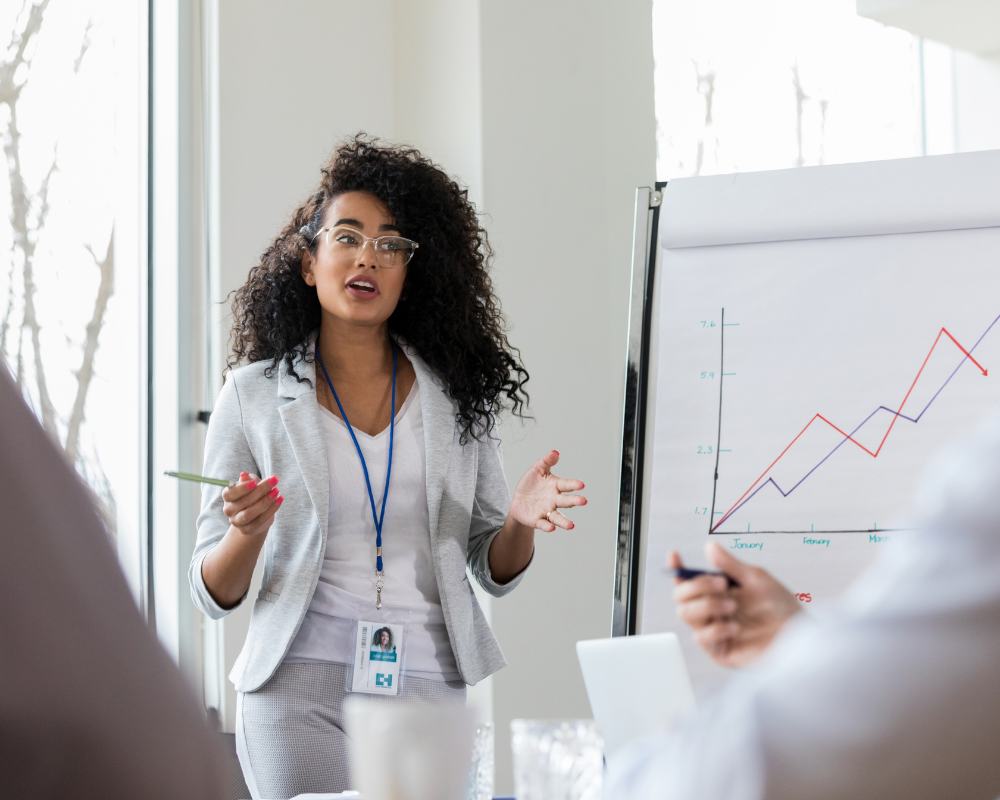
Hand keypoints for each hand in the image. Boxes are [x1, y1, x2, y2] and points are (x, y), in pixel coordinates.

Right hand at [222, 472, 283, 536]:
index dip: (241, 488)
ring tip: (276, 491)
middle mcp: (229, 510)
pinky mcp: (247, 529)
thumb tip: (244, 475)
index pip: (229, 494)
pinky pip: (260, 520)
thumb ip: (249, 480)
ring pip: (250, 513)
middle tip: (274, 481)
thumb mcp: (252, 485)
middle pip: (243, 502)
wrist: (256, 515)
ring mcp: (237, 521)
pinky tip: (279, 500)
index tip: (255, 482)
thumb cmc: (253, 495)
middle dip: (260, 490)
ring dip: (265, 502)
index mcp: (228, 497)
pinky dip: (271, 510)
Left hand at [509, 450, 586, 531]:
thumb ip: (546, 462)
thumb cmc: (531, 484)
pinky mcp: (537, 520)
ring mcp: (546, 511)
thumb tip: (555, 452)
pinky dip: (547, 526)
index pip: (566, 485)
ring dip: (564, 522)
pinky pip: (543, 524)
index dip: (573, 484)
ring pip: (557, 518)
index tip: (581, 484)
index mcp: (555, 486)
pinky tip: (552, 528)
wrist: (518, 501)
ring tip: (571, 525)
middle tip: (583, 501)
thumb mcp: (536, 470)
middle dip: (574, 501)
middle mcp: (554, 500)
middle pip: (565, 501)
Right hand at [669, 542, 799, 667]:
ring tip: (732, 606)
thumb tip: (710, 546)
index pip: (688, 580)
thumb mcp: (757, 580)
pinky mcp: (719, 651)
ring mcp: (713, 630)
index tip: (675, 555)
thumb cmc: (782, 608)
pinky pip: (700, 637)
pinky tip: (735, 627)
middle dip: (696, 586)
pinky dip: (715, 628)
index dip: (677, 567)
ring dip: (706, 605)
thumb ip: (731, 565)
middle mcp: (712, 610)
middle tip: (721, 584)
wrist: (800, 638)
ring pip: (685, 614)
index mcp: (717, 592)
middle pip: (680, 596)